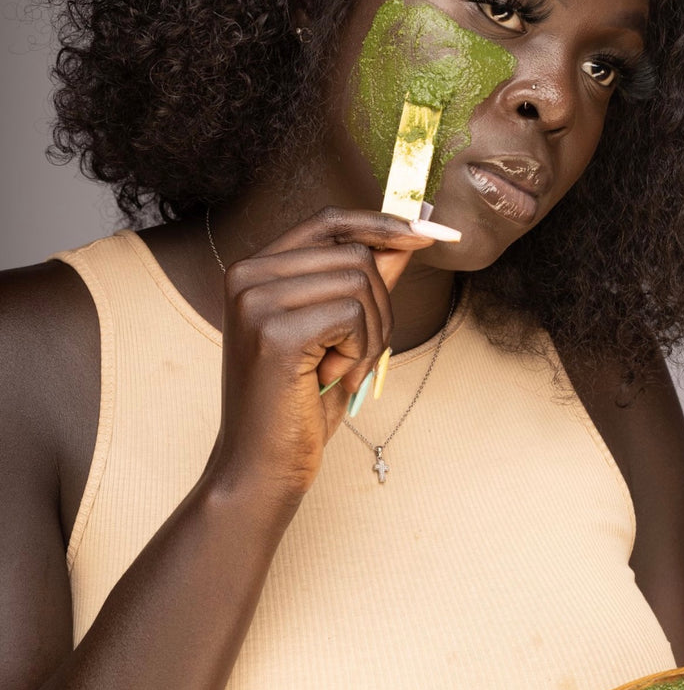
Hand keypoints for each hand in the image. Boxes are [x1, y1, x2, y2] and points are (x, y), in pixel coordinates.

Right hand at [205, 205, 434, 497]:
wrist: (260, 467)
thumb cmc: (297, 404)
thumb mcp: (338, 334)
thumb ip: (365, 284)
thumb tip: (407, 240)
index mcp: (254, 270)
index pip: (330, 221)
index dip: (384, 224)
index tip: (431, 233)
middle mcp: (247, 275)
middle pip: (356, 254)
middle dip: (379, 308)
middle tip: (357, 358)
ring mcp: (256, 301)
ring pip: (361, 282)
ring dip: (371, 335)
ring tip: (342, 371)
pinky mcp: (275, 332)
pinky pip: (355, 315)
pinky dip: (361, 352)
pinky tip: (333, 380)